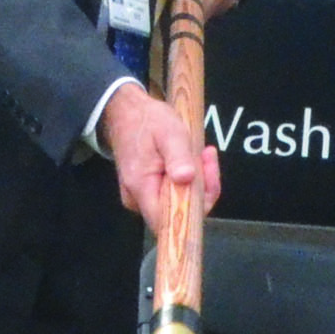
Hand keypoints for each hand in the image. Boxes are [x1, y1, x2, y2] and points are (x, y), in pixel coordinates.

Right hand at [101, 83, 221, 231]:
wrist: (128, 112)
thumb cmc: (148, 121)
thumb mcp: (169, 132)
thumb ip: (178, 156)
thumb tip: (185, 178)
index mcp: (141, 187)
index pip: (168, 221)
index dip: (193, 209)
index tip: (206, 180)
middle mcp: (138, 199)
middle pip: (178, 212)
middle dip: (201, 187)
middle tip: (207, 157)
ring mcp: (143, 197)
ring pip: (179, 202)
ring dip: (197, 180)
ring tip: (202, 153)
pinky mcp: (149, 191)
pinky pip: (175, 194)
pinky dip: (189, 178)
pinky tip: (193, 158)